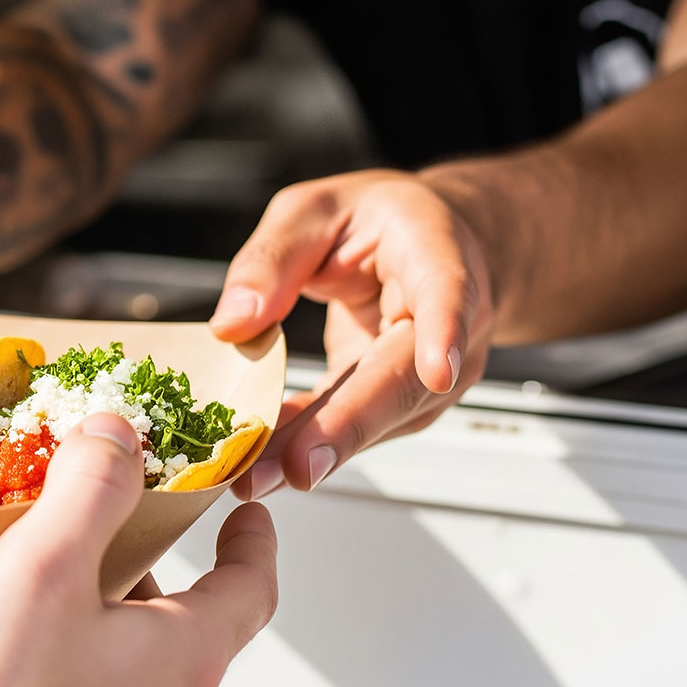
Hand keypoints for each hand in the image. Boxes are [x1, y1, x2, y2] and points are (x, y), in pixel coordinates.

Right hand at [0, 415, 278, 686]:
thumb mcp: (45, 569)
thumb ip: (91, 490)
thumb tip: (120, 434)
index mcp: (178, 656)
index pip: (249, 588)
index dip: (250, 539)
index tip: (243, 508)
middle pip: (158, 615)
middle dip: (117, 558)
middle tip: (83, 513)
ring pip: (76, 651)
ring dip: (33, 605)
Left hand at [209, 170, 494, 494]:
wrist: (432, 243)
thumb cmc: (377, 221)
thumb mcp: (313, 210)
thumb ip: (272, 259)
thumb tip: (234, 322)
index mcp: (437, 254)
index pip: (449, 293)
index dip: (444, 332)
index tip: (438, 373)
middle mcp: (452, 324)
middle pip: (404, 380)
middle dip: (348, 427)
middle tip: (299, 466)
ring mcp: (432, 375)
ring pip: (377, 419)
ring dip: (316, 450)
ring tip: (255, 475)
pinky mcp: (396, 403)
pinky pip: (351, 427)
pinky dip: (305, 445)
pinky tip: (262, 463)